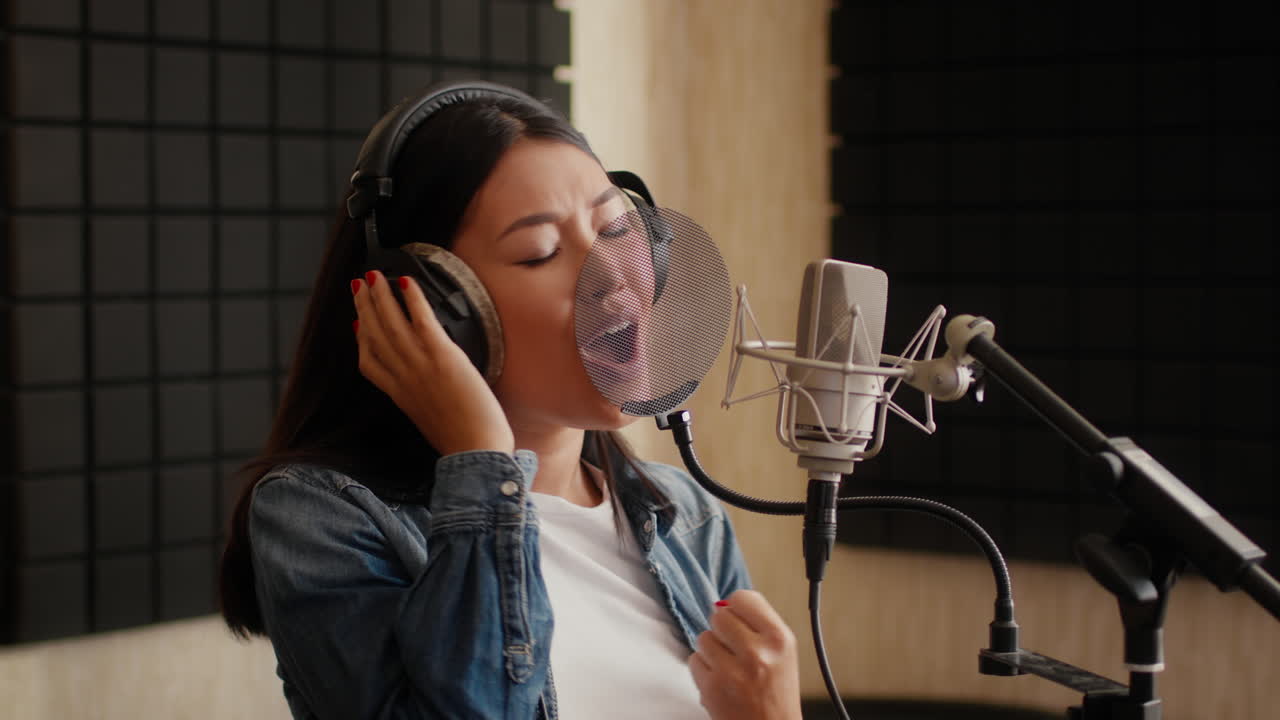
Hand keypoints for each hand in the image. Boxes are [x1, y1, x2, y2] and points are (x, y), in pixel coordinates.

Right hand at [352, 270, 513, 455]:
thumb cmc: (464, 441)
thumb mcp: (432, 422)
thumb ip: (425, 402)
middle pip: (374, 336)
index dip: (360, 339)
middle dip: (364, 307)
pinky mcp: (441, 356)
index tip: (356, 323)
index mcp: (400, 395)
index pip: (369, 363)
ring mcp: (419, 365)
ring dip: (380, 296)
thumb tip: (430, 388)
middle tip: (359, 286)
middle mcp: (403, 378)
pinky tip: (406, 282)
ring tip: (374, 276)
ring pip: (390, 324)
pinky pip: (420, 320)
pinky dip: (411, 299)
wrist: (475, 450)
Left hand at [689, 589, 801, 719]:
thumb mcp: (782, 651)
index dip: (737, 608)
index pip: (742, 598)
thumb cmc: (776, 691)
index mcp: (779, 639)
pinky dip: (703, 669)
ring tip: (729, 667)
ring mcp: (733, 671)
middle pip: (719, 616)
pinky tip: (720, 680)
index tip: (739, 620)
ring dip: (711, 650)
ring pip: (703, 637)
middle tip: (735, 648)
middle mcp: (758, 653)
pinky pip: (694, 659)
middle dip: (723, 630)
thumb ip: (758, 623)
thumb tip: (723, 603)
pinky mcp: (712, 688)